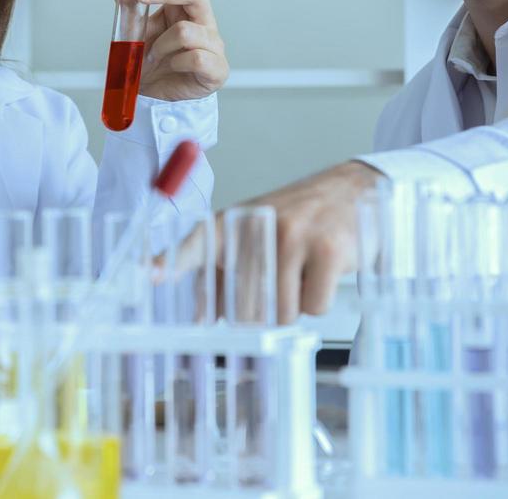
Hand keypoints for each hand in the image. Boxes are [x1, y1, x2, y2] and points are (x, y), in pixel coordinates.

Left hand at [108, 0, 227, 101]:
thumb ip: (128, 3)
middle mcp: (202, 23)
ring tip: (154, 55)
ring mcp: (213, 45)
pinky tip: (172, 67)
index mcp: (184, 10)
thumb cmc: (150, 63)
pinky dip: (176, 62)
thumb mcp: (134, 30)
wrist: (153, 97)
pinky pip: (196, 57)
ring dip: (162, 44)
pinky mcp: (217, 68)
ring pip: (186, 30)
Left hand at [170, 161, 384, 322]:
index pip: (197, 243)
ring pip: (282, 312)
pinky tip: (326, 272)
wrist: (358, 190)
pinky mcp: (329, 250)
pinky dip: (321, 301)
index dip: (171, 261)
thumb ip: (226, 272)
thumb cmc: (302, 219)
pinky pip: (314, 307)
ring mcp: (295, 236)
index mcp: (235, 223)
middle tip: (282, 282)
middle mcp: (261, 226)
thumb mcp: (258, 234)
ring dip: (296, 305)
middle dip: (264, 309)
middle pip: (246, 305)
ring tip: (305, 271)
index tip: (149, 274)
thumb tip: (201, 317)